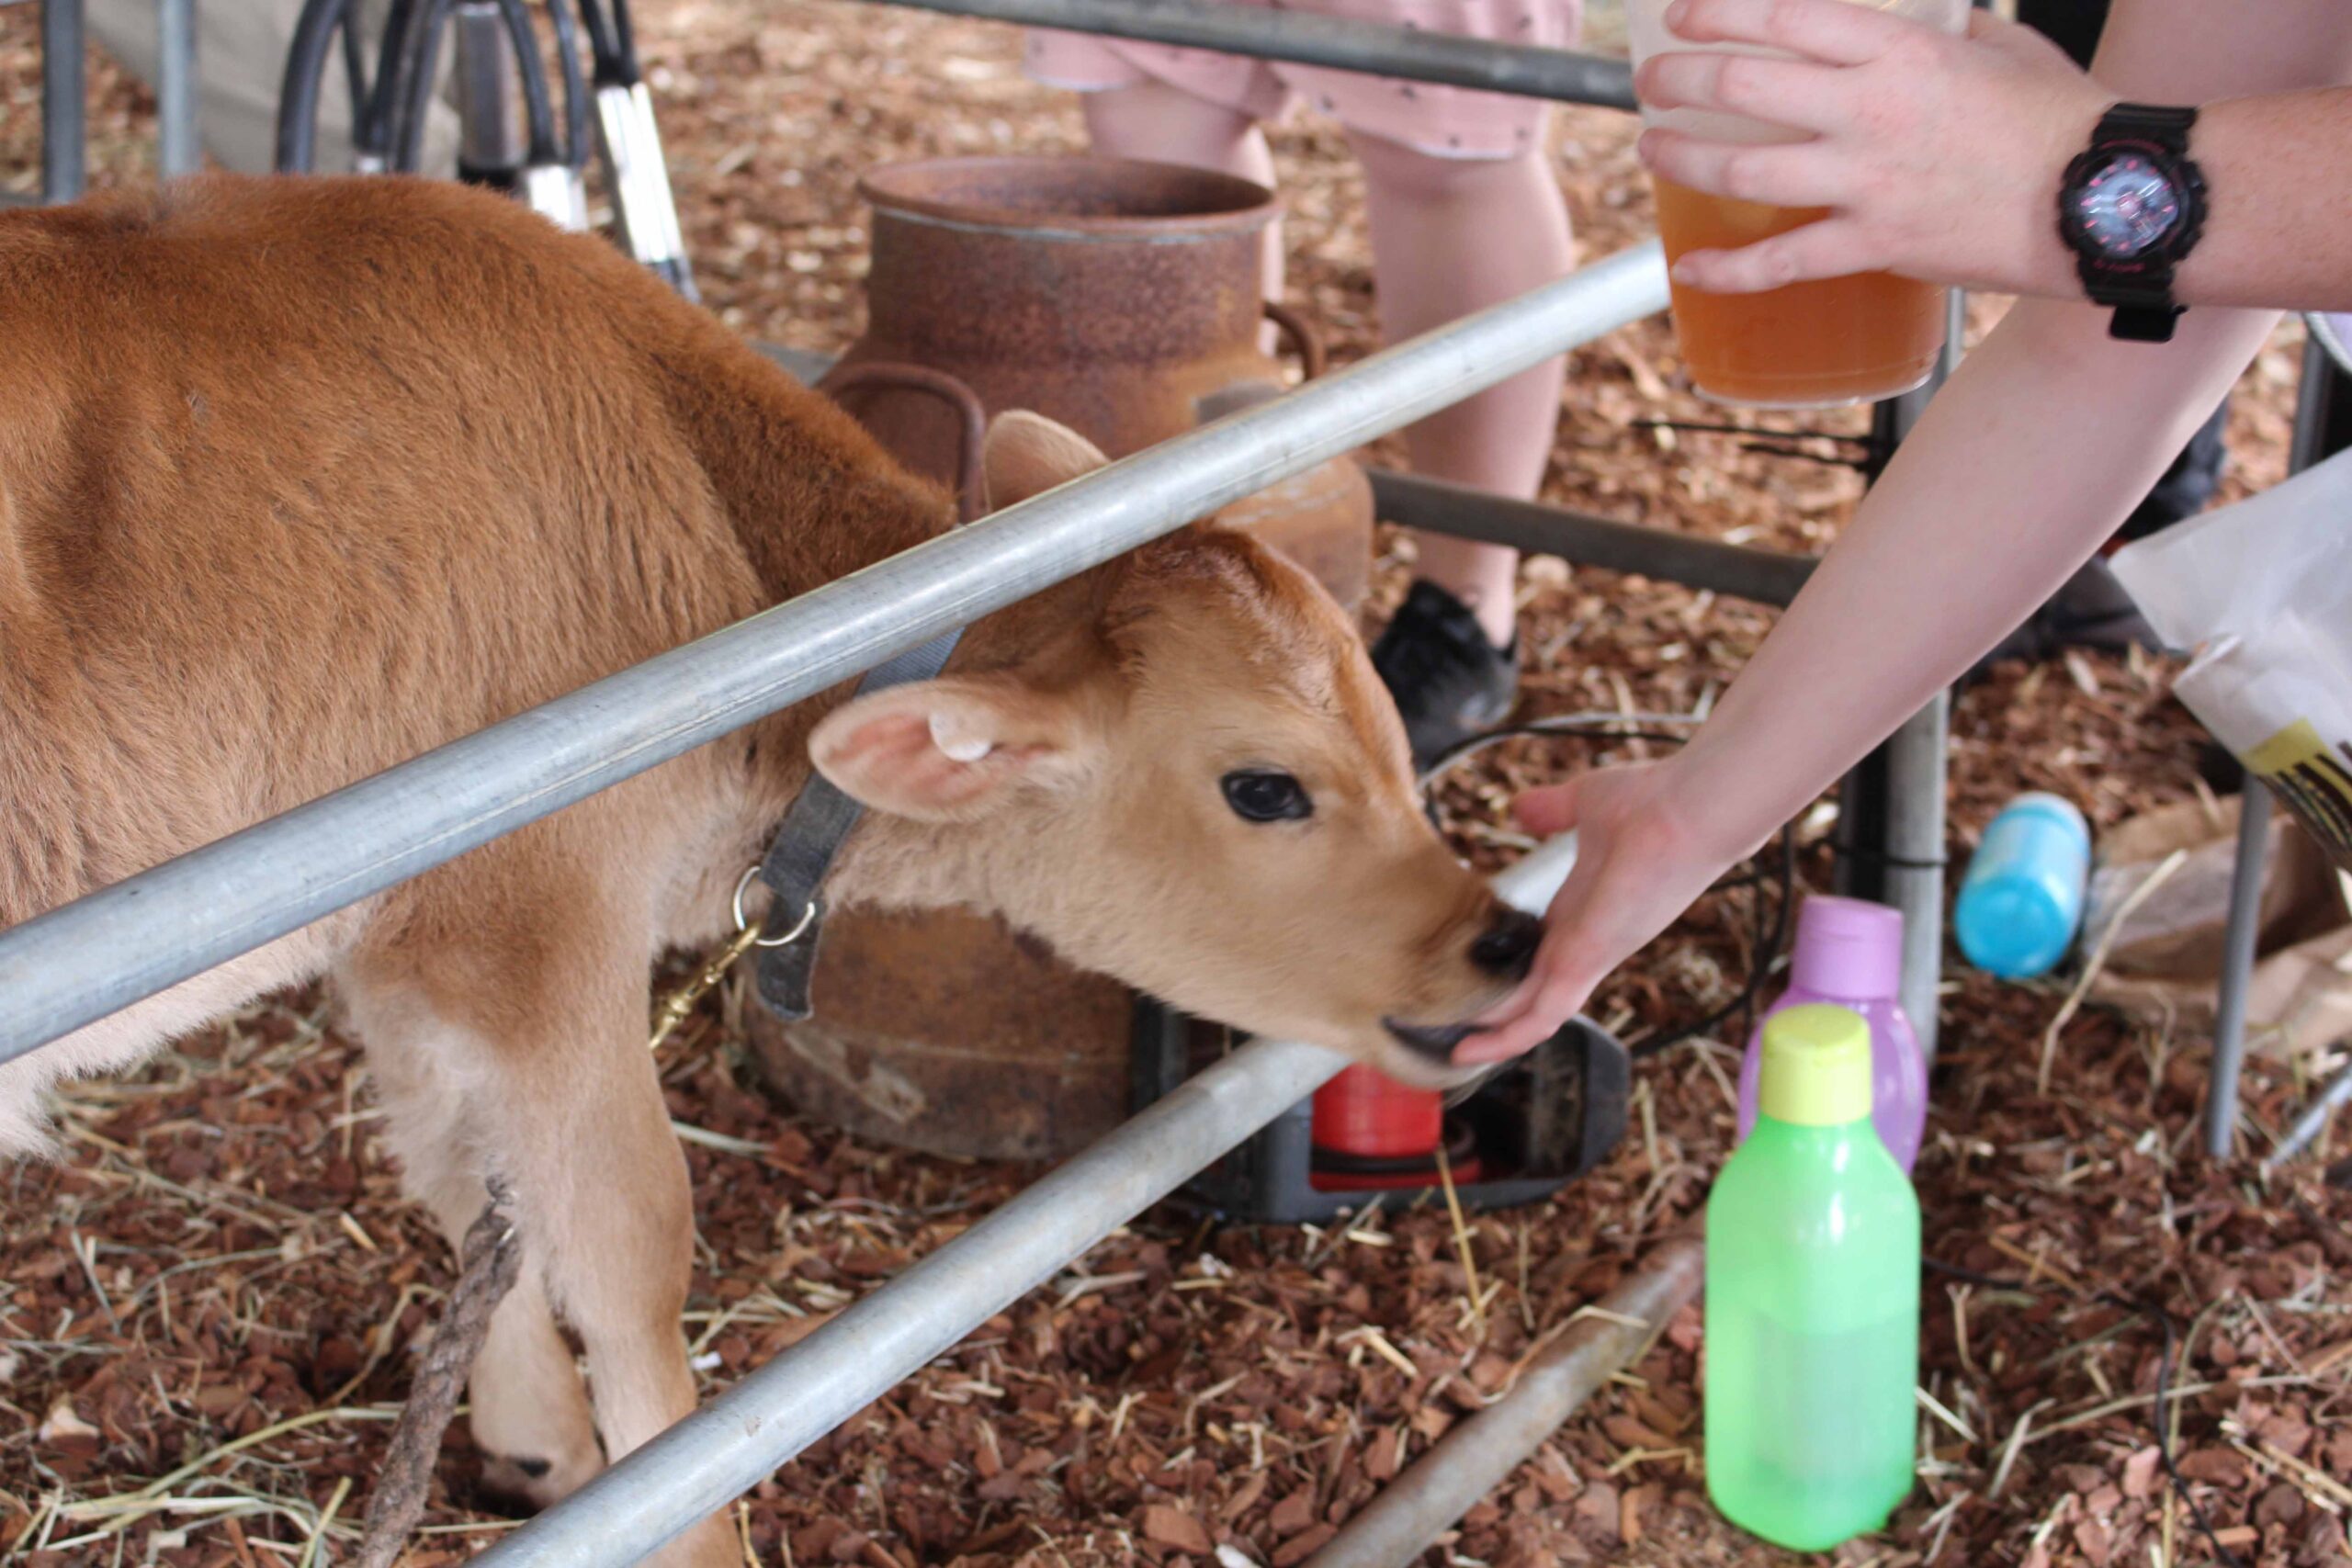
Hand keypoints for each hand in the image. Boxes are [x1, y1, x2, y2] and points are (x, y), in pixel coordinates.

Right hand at [1456, 760, 1746, 1063]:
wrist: (1687, 808)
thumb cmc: (1650, 803)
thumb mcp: (1583, 805)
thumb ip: (1550, 811)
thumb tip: (1521, 807)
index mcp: (1582, 910)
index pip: (1538, 957)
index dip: (1506, 972)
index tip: (1468, 978)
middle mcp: (1585, 942)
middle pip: (1534, 995)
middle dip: (1496, 1016)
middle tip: (1450, 1027)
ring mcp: (1588, 956)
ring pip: (1536, 1016)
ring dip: (1497, 1037)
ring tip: (1454, 1050)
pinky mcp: (1587, 961)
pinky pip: (1545, 1015)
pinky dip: (1510, 1036)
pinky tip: (1475, 1047)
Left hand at [1633, 0, 2107, 296]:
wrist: (2099, 196)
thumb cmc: (2060, 119)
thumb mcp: (2002, 47)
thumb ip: (1951, 34)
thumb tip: (1932, 27)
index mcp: (1899, 51)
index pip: (1783, 17)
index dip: (1717, 14)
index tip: (1682, 18)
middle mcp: (1870, 110)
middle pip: (1742, 85)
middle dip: (1679, 81)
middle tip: (1651, 86)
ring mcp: (1867, 182)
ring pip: (1741, 168)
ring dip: (1681, 159)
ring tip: (1653, 152)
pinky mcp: (1875, 246)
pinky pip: (1782, 261)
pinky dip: (1727, 268)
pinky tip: (1689, 265)